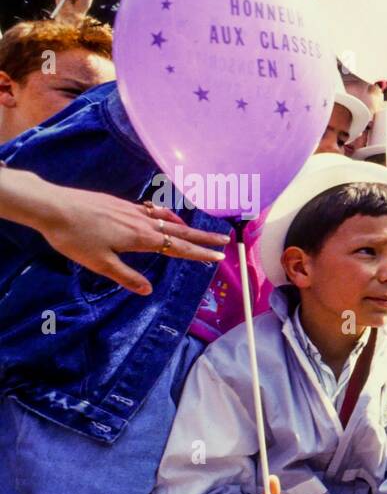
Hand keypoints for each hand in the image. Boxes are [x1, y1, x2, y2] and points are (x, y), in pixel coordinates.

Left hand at [3, 169, 228, 294]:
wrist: (53, 206)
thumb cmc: (74, 238)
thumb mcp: (100, 263)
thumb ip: (126, 276)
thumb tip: (148, 290)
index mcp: (141, 239)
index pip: (178, 248)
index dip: (199, 254)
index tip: (219, 256)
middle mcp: (142, 223)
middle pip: (179, 231)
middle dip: (203, 237)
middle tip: (225, 239)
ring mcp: (132, 211)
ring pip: (166, 219)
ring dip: (185, 225)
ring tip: (197, 231)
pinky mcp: (120, 204)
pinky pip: (151, 210)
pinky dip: (164, 215)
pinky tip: (162, 216)